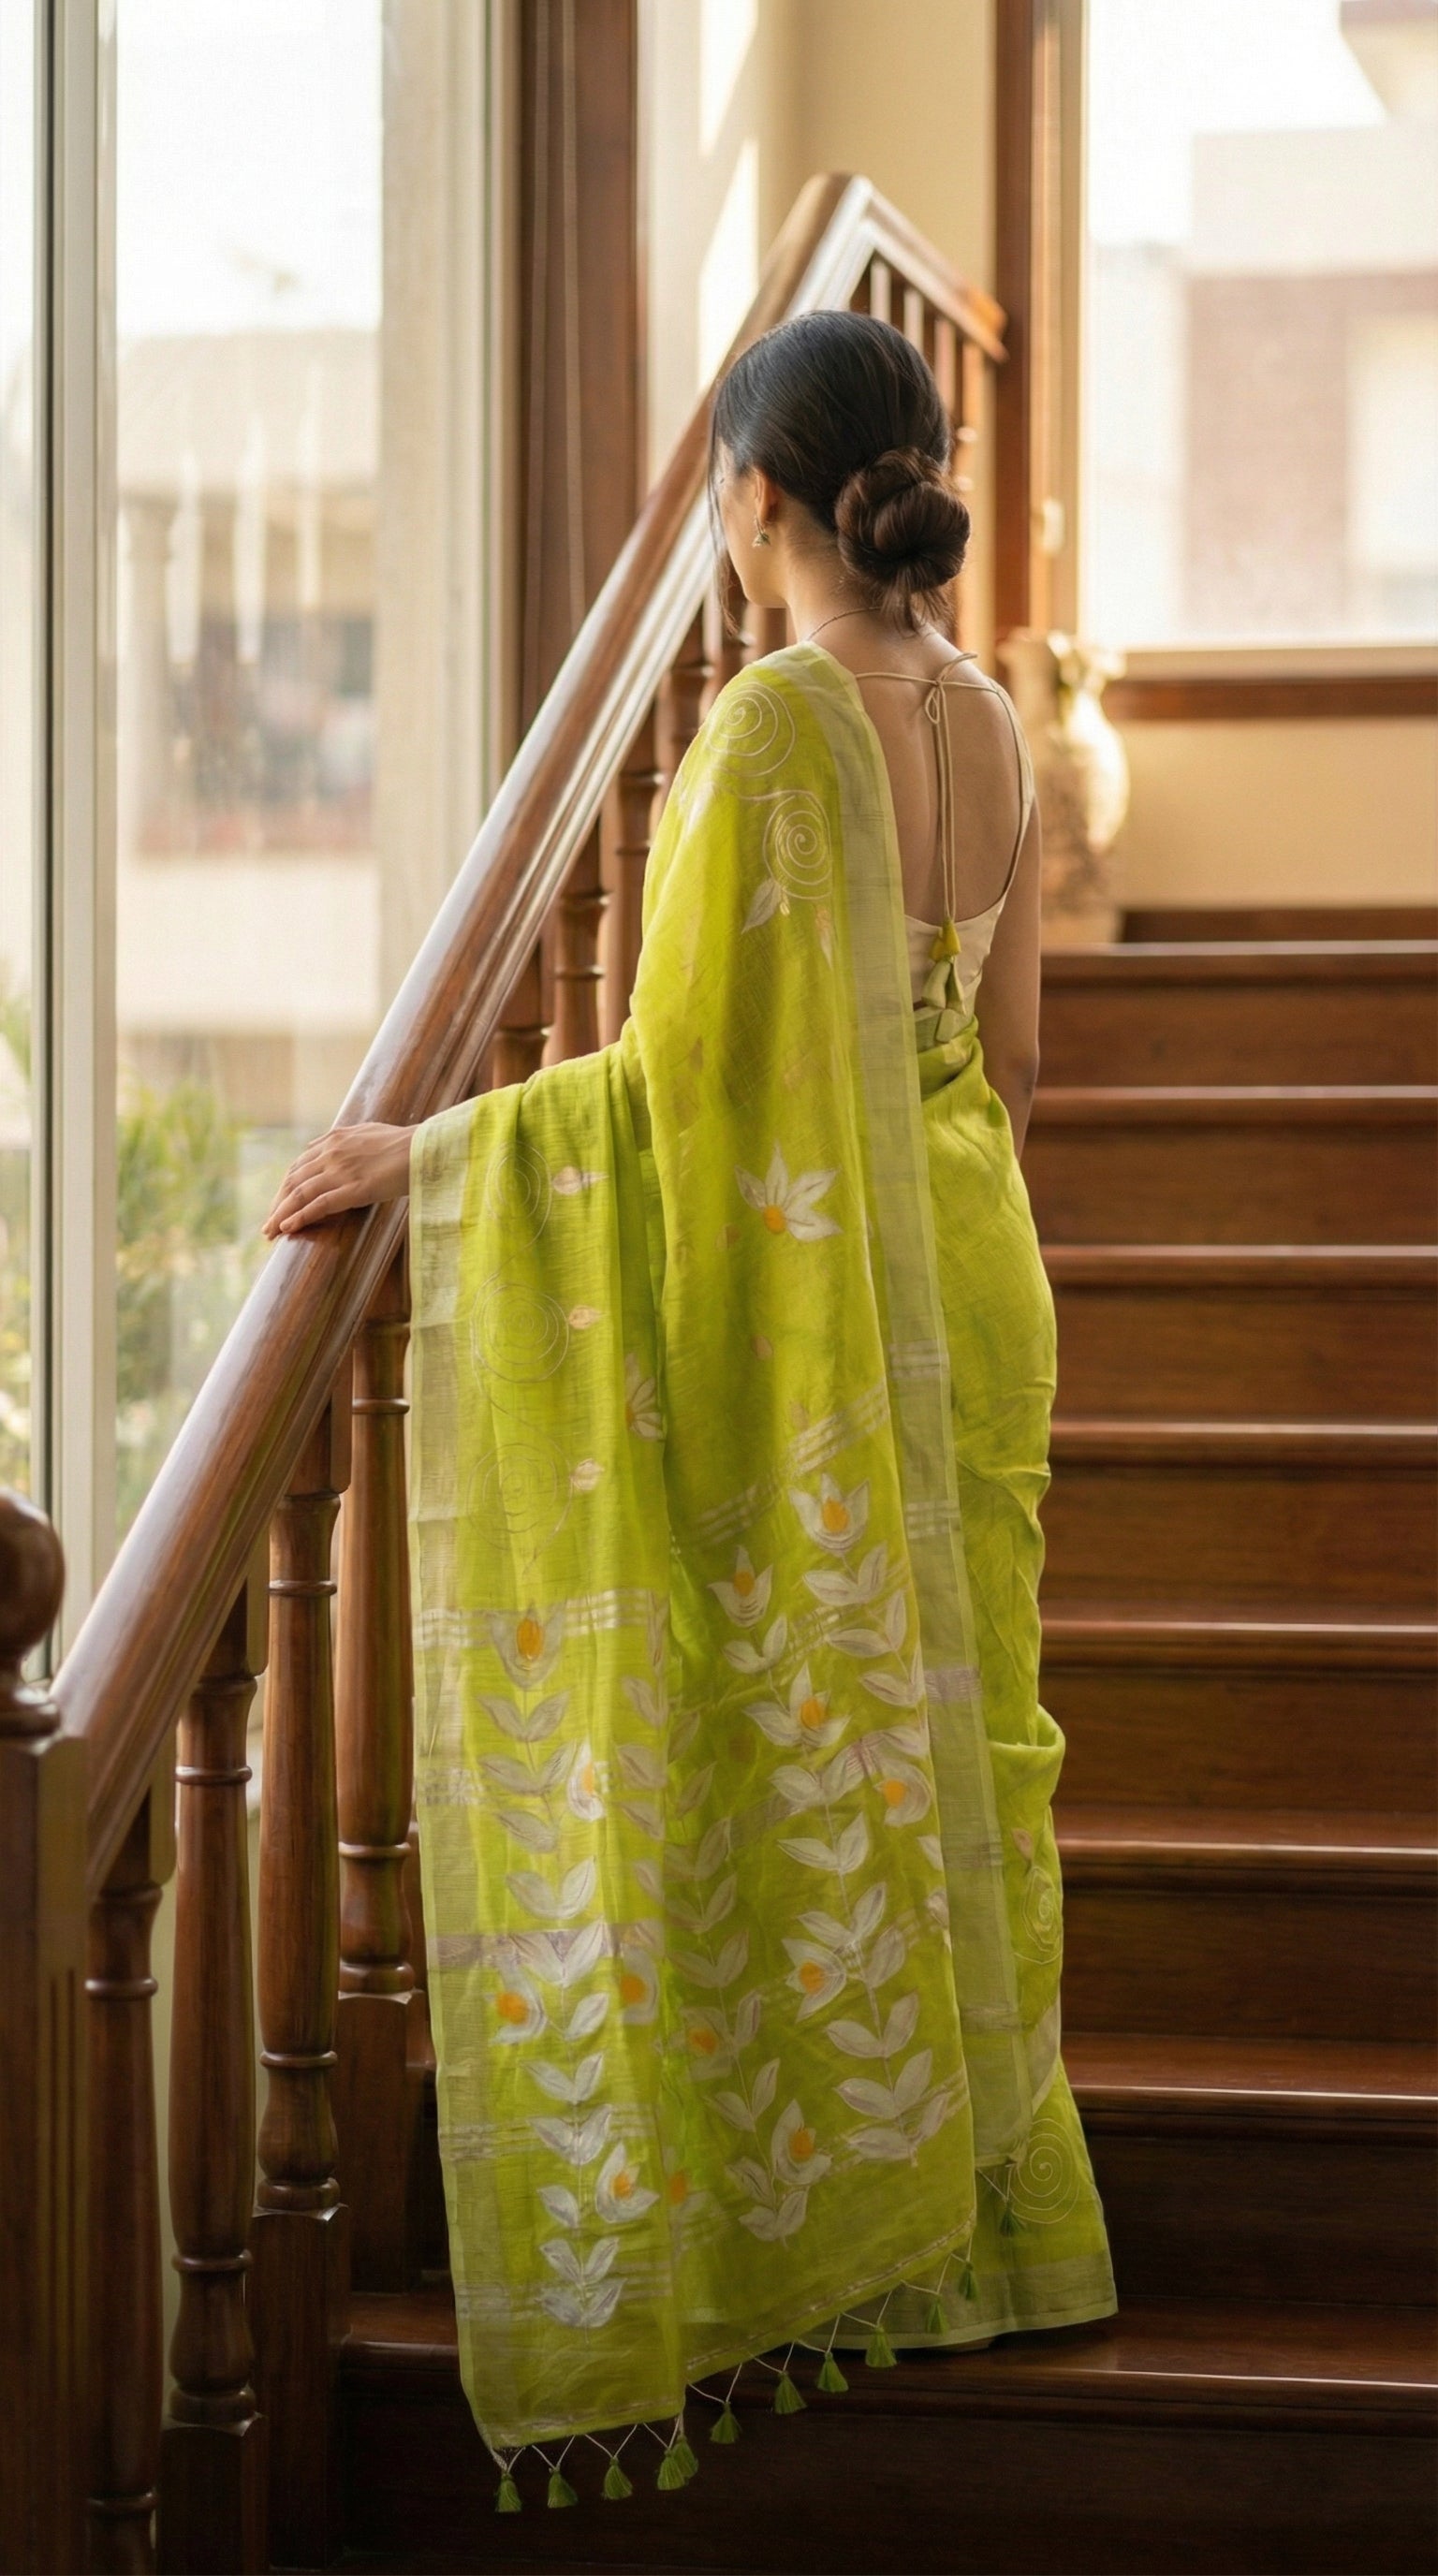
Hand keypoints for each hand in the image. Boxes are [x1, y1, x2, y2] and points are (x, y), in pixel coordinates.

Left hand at [263, 1122, 413, 1237]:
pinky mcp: (354, 1188)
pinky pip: (319, 1204)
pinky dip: (300, 1216)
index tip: (279, 1203)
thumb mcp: (367, 1132)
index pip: (299, 1165)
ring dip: (281, 1214)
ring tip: (270, 1232)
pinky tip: (288, 1228)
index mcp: (334, 1139)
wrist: (425, 1148)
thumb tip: (320, 1146)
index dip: (285, 1187)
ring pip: (300, 1193)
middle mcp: (332, 1153)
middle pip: (293, 1180)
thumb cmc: (404, 1143)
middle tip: (268, 1224)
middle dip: (277, 1204)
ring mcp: (341, 1171)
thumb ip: (343, 1139)